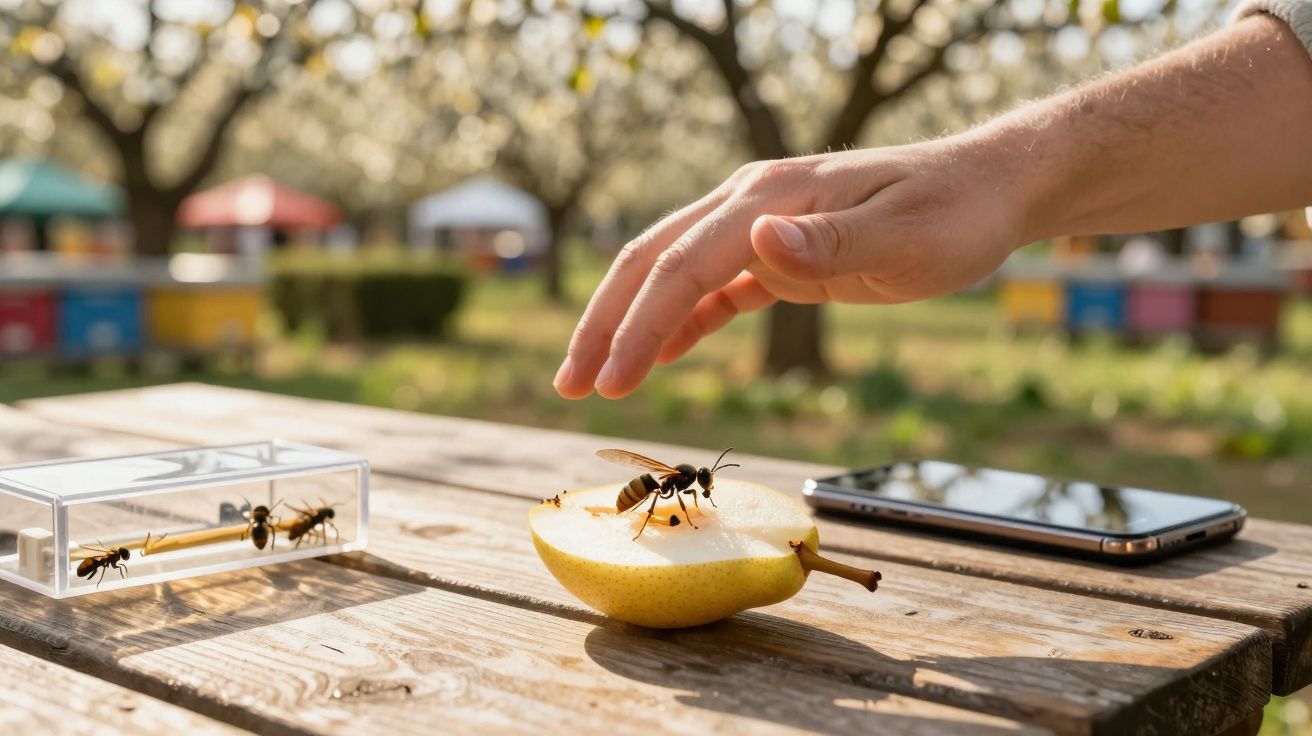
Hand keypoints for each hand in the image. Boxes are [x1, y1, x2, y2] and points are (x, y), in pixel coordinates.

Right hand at [554, 139, 1028, 398]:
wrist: (988, 189)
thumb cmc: (954, 212)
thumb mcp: (902, 235)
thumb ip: (828, 241)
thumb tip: (757, 239)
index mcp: (769, 197)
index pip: (682, 263)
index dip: (638, 325)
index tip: (610, 381)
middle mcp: (751, 205)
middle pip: (653, 261)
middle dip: (605, 324)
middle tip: (569, 384)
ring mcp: (760, 227)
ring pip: (671, 275)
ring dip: (629, 326)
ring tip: (591, 379)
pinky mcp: (779, 254)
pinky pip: (712, 290)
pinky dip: (678, 323)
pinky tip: (657, 357)